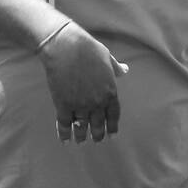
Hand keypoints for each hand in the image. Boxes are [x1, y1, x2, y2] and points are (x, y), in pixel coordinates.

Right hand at [39, 21, 127, 141]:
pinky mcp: (63, 103)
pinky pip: (64, 123)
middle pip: (98, 124)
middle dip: (98, 134)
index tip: (112, 135)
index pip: (113, 115)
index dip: (112, 126)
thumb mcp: (107, 57)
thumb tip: (125, 69)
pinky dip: (64, 133)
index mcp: (110, 92)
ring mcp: (80, 104)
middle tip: (97, 140)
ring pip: (82, 126)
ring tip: (80, 141)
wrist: (66, 47)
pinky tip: (64, 139)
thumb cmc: (87, 49)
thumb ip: (115, 68)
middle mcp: (97, 102)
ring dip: (81, 135)